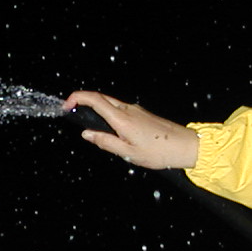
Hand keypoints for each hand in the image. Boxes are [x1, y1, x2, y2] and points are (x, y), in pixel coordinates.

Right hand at [63, 91, 199, 170]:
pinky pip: (120, 110)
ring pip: (111, 104)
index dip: (77, 98)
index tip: (66, 106)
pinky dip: (110, 115)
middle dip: (84, 101)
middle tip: (73, 113)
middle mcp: (128, 110)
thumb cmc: (158, 152)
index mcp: (122, 119)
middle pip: (101, 98)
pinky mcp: (141, 114)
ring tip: (95, 129)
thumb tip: (87, 134)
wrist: (185, 146)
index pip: (95, 100)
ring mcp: (136, 110)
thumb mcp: (128, 153)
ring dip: (97, 110)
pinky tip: (114, 132)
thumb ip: (105, 142)